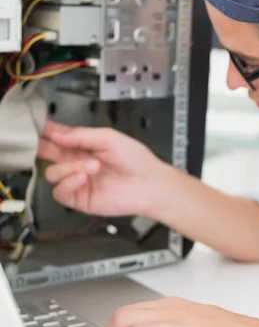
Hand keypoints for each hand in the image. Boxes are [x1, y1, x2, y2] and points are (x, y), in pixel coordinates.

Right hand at [37, 120, 167, 216]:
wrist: (150, 185)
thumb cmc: (137, 161)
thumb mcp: (109, 138)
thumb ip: (81, 135)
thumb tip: (57, 132)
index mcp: (84, 144)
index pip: (57, 136)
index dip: (46, 132)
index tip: (39, 128)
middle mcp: (77, 162)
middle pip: (48, 154)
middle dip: (42, 148)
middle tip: (40, 144)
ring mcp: (77, 181)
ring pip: (51, 174)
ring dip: (67, 168)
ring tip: (90, 165)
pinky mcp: (79, 198)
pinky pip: (60, 192)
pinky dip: (68, 183)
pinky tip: (82, 177)